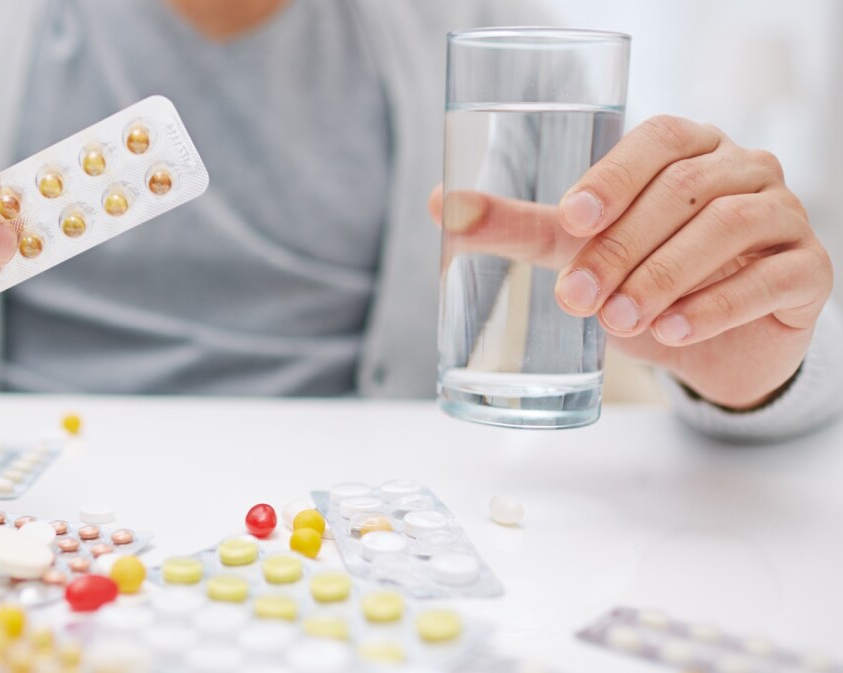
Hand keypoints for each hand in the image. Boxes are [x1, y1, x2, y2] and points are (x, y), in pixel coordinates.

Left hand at [430, 115, 832, 409]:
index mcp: (687, 148)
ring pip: (730, 228)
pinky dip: (716, 306)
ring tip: (621, 321)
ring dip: (666, 276)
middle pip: (684, 191)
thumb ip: (519, 227)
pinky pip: (771, 277)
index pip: (656, 141)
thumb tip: (441, 205)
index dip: (614, 175)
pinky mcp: (809, 268)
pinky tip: (673, 331)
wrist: (712, 342)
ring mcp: (784, 213)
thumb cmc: (643, 277)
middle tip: (578, 298)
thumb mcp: (578, 250)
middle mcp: (742, 168)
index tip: (571, 219)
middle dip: (623, 247)